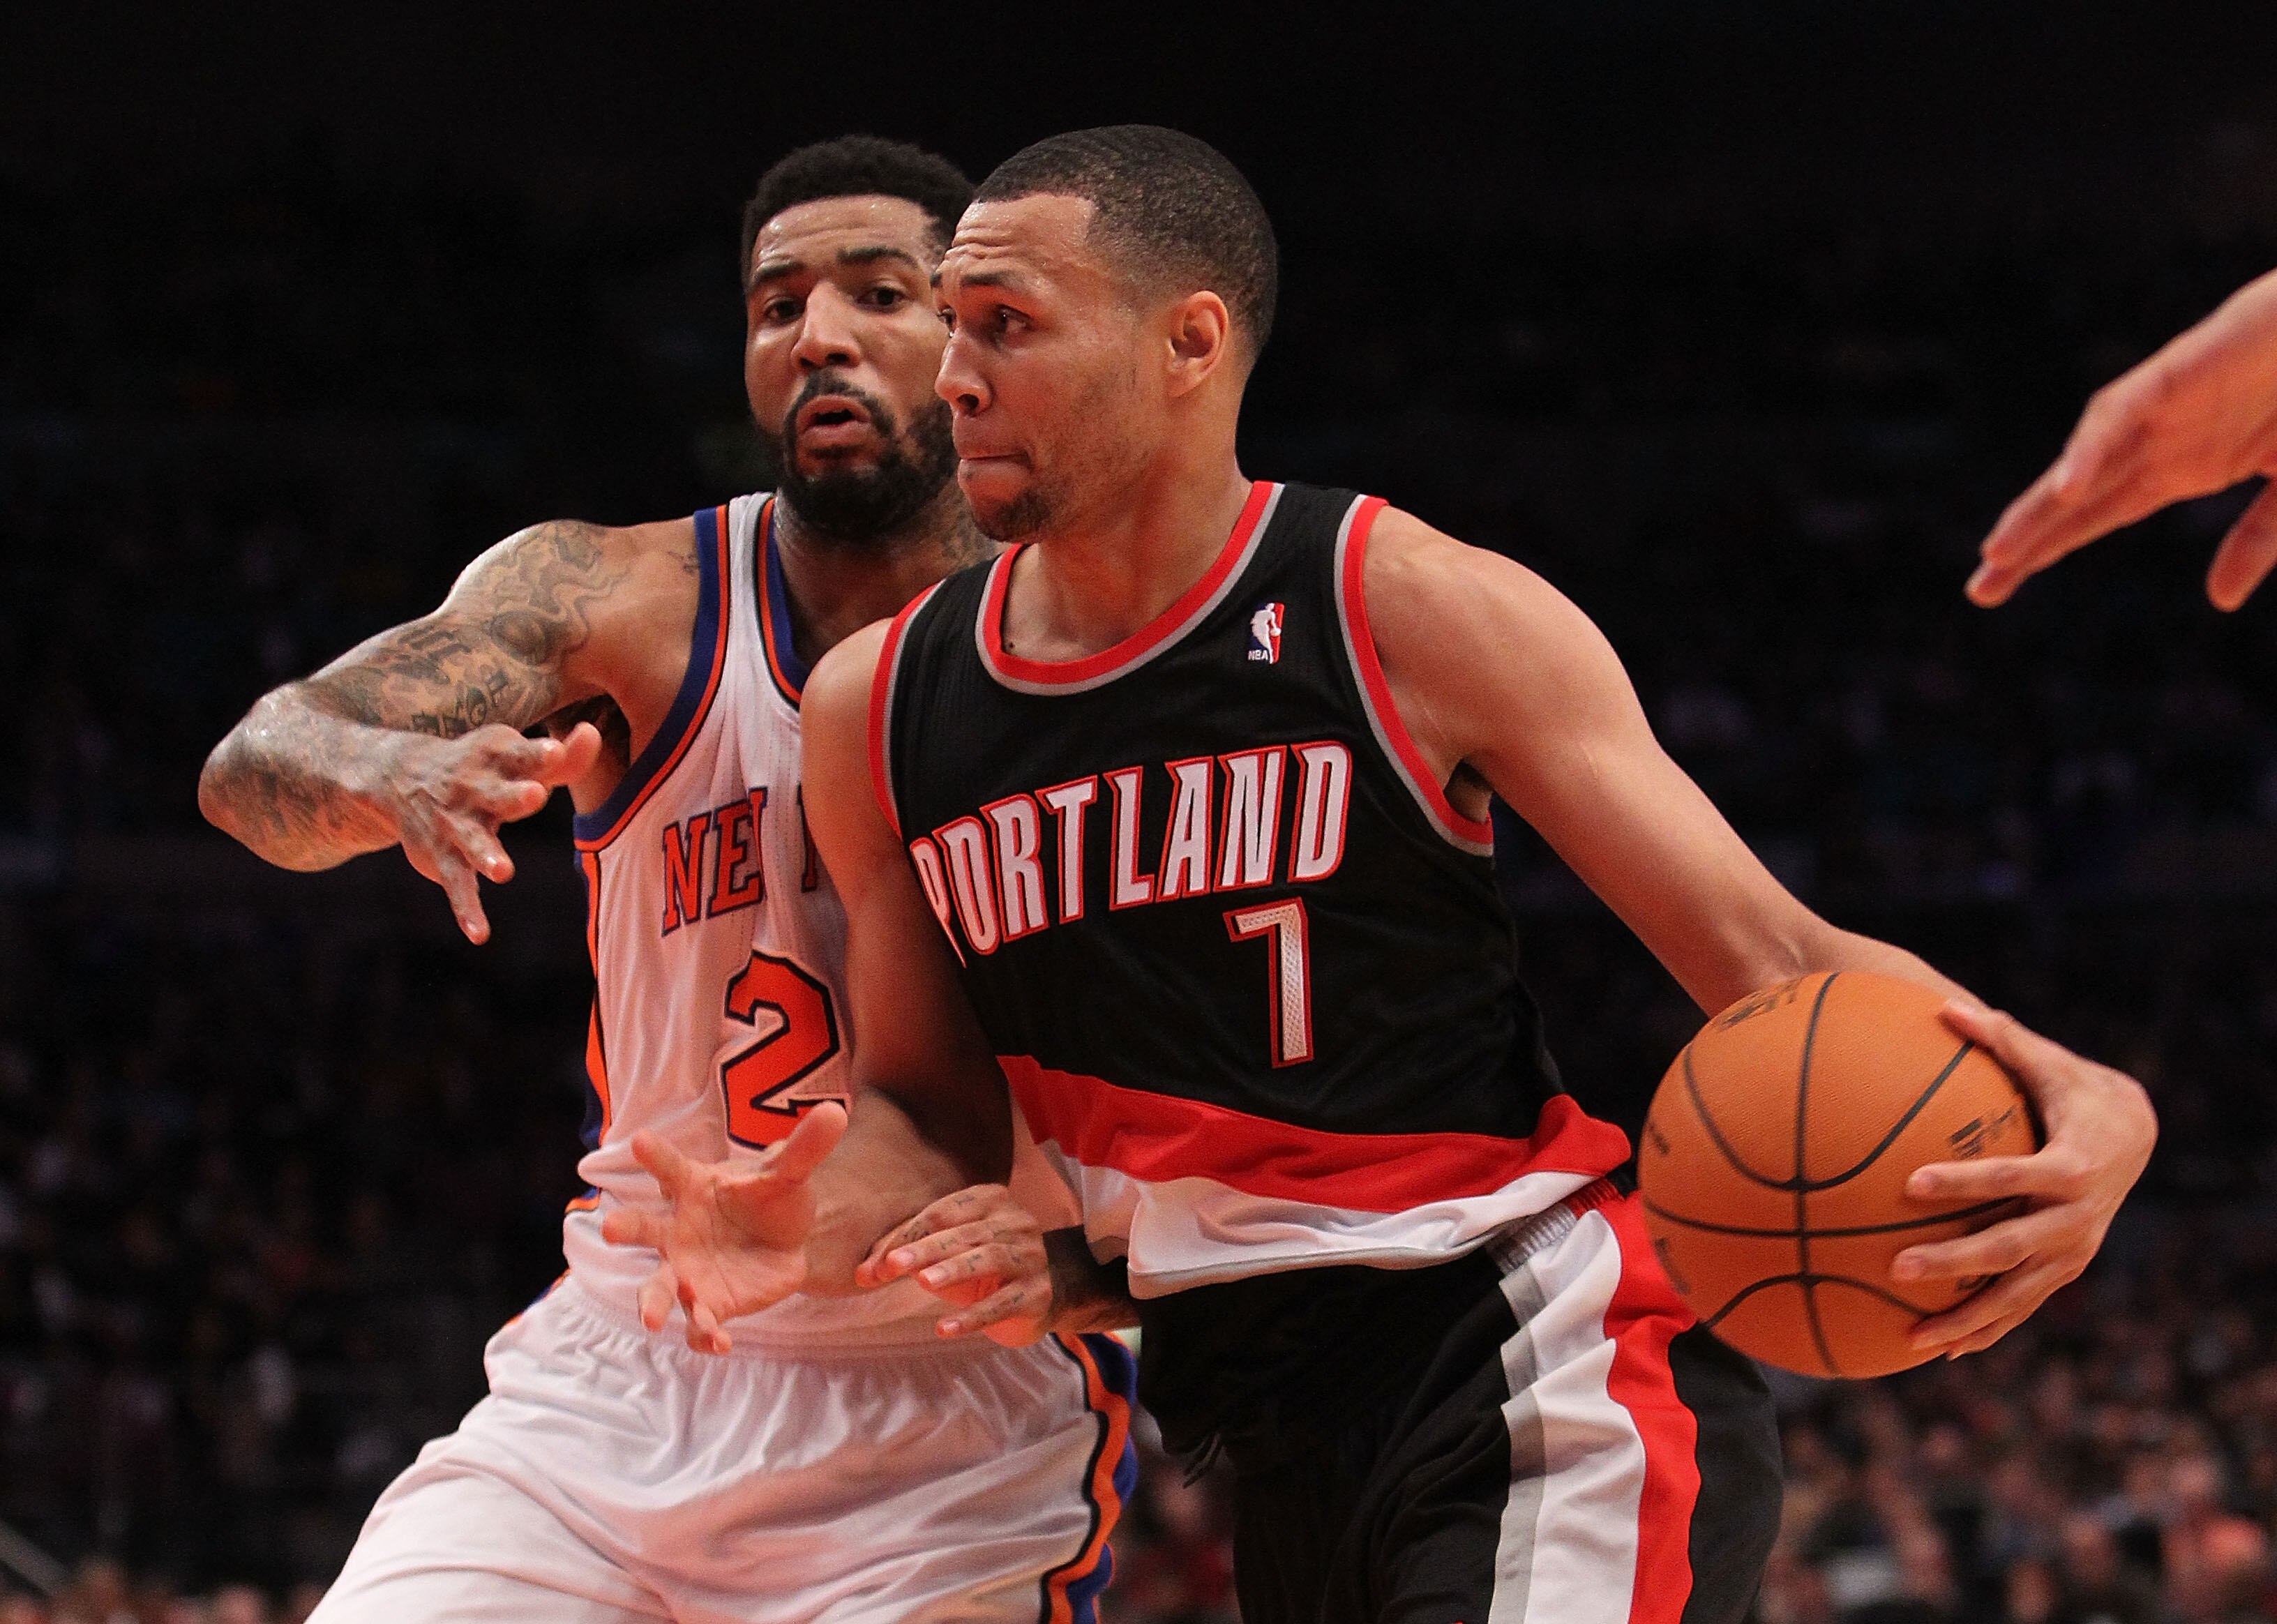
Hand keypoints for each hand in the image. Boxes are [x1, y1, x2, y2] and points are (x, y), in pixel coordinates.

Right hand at [385, 721, 600, 941]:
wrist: (403, 776)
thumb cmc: (484, 769)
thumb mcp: (518, 757)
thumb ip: (562, 757)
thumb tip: (592, 732)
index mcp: (496, 759)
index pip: (521, 754)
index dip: (538, 753)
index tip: (554, 750)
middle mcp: (474, 790)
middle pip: (498, 794)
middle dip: (515, 796)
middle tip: (536, 794)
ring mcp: (456, 824)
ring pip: (473, 841)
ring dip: (487, 854)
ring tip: (503, 872)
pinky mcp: (442, 856)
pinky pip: (457, 885)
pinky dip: (466, 909)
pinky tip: (480, 934)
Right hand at [599, 1103, 848, 1352]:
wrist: (785, 1243)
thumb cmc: (771, 1200)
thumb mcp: (789, 1174)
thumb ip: (804, 1148)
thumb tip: (834, 1111)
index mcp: (692, 1188)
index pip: (670, 1167)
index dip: (655, 1155)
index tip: (641, 1142)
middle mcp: (678, 1230)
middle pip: (641, 1227)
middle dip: (624, 1227)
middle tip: (610, 1227)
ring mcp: (688, 1271)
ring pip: (659, 1288)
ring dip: (653, 1302)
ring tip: (653, 1319)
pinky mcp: (710, 1304)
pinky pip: (698, 1325)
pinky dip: (705, 1335)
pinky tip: (721, 1343)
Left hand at [856, 1184, 1053, 1345]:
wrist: (1043, 1295)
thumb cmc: (983, 1268)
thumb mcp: (947, 1254)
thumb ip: (908, 1254)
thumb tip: (863, 1274)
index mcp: (990, 1201)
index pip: (943, 1213)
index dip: (908, 1236)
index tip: (878, 1265)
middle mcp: (1016, 1222)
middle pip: (965, 1233)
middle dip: (926, 1249)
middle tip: (893, 1266)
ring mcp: (1031, 1256)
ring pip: (990, 1259)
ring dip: (954, 1270)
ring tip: (924, 1283)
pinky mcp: (1037, 1293)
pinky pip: (1003, 1304)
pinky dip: (973, 1316)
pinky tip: (945, 1328)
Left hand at [1891, 1005, 2155, 1356]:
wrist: (2133, 1135)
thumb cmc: (2073, 1091)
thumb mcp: (2045, 1062)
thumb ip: (1998, 1038)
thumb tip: (1944, 1006)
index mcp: (2068, 1167)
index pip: (2011, 1178)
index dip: (1965, 1182)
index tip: (1912, 1183)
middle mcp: (2075, 1219)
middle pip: (2010, 1248)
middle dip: (1954, 1261)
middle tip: (1897, 1267)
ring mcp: (2072, 1252)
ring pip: (2016, 1296)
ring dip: (1966, 1318)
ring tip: (1911, 1338)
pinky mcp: (2064, 1270)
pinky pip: (2021, 1307)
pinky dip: (1985, 1329)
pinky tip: (1940, 1350)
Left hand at [1969, 266, 2276, 609]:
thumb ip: (2259, 539)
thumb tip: (2218, 601)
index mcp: (2175, 469)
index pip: (2090, 519)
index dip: (2043, 551)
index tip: (1991, 590)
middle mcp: (2153, 444)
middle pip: (2069, 501)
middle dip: (2022, 541)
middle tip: (1978, 590)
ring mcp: (2158, 410)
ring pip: (2080, 461)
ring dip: (2040, 506)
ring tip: (2001, 552)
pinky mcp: (2171, 373)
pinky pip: (2119, 412)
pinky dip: (2091, 448)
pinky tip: (2065, 488)